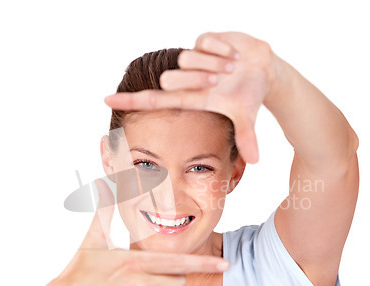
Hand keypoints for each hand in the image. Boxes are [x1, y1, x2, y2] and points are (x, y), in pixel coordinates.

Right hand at [40, 179, 229, 285]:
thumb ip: (105, 208)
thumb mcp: (94, 237)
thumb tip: (103, 181)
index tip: (225, 264)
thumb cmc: (81, 268)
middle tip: (142, 270)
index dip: (204, 264)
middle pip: (177, 278)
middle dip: (168, 272)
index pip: (178, 262)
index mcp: (135, 262)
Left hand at [104, 31, 276, 163]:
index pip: (154, 100)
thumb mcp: (246, 115)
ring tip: (231, 68)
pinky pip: (206, 42)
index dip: (130, 101)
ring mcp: (193, 58)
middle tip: (220, 80)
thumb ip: (246, 137)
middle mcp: (186, 78)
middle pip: (169, 78)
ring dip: (215, 64)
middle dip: (197, 79)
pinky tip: (233, 54)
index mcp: (190, 98)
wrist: (263, 68)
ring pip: (187, 58)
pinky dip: (224, 49)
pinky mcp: (202, 40)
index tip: (105, 101)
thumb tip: (255, 161)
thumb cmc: (248, 94)